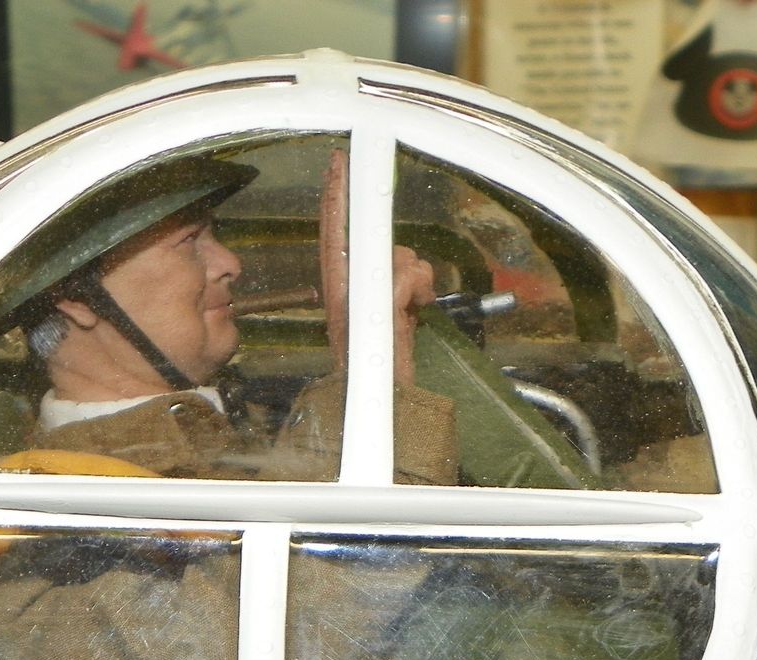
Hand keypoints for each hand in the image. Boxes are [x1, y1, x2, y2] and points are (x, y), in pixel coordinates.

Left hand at [320, 150, 434, 385]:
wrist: (390, 403)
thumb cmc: (373, 373)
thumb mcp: (377, 328)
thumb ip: (389, 290)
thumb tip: (404, 268)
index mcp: (337, 283)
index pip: (334, 225)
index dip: (337, 191)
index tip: (340, 159)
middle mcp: (354, 280)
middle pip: (378, 238)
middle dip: (397, 258)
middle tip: (403, 293)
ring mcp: (376, 289)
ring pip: (404, 256)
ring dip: (414, 281)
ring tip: (410, 312)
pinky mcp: (396, 299)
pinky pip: (418, 275)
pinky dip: (422, 291)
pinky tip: (417, 312)